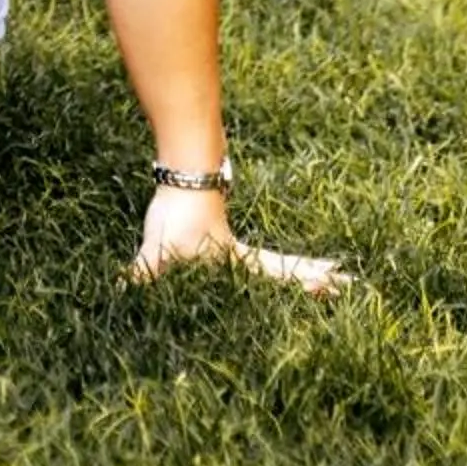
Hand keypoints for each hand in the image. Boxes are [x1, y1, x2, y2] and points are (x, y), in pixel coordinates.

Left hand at [130, 184, 348, 295]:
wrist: (183, 169)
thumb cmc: (179, 212)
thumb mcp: (158, 251)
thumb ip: (142, 276)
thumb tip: (118, 296)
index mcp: (235, 259)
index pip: (277, 277)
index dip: (303, 283)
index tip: (337, 286)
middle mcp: (240, 252)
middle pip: (284, 269)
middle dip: (313, 277)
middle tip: (348, 281)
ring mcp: (230, 241)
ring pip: (272, 258)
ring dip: (297, 267)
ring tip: (327, 273)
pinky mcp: (216, 230)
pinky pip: (251, 251)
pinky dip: (269, 259)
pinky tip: (265, 265)